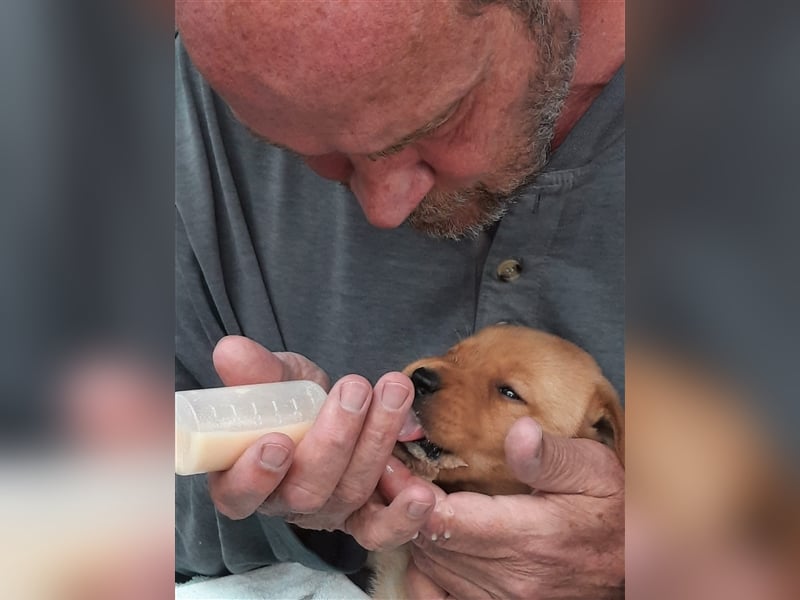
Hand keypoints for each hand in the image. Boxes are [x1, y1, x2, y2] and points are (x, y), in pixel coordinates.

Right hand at [206, 335, 437, 548]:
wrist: (332, 407)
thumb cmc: (291, 401)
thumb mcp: (273, 380)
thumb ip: (256, 372)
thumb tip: (230, 350)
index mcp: (243, 478)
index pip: (238, 494)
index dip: (256, 475)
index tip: (277, 441)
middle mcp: (285, 504)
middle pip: (306, 492)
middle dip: (334, 439)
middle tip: (354, 390)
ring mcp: (328, 512)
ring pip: (351, 492)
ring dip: (376, 441)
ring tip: (394, 392)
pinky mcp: (366, 517)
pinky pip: (383, 530)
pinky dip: (403, 516)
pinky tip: (422, 493)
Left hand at [405, 417, 624, 598]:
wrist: (635, 564)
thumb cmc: (612, 511)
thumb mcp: (594, 470)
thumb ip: (551, 456)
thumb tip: (518, 434)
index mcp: (529, 536)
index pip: (445, 520)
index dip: (410, 492)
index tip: (393, 465)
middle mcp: (510, 577)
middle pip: (430, 543)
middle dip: (404, 507)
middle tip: (388, 473)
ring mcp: (503, 599)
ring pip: (432, 566)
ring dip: (414, 533)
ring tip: (403, 497)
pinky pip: (441, 594)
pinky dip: (428, 567)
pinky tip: (431, 538)